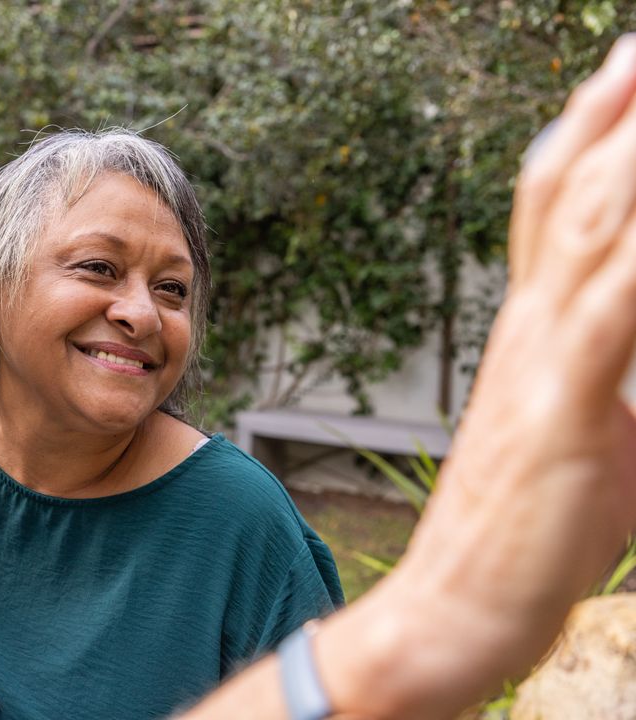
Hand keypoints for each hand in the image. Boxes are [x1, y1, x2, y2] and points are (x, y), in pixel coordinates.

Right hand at [316, 34, 635, 718]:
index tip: (626, 71)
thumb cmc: (522, 537)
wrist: (451, 613)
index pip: (550, 205)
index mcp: (531, 333)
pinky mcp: (560, 412)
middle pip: (564, 189)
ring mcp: (538, 364)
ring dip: (628, 150)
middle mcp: (526, 330)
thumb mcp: (592, 441)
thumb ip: (630, 384)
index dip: (593, 129)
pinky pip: (612, 313)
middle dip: (614, 107)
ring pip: (585, 226)